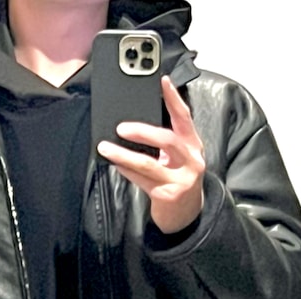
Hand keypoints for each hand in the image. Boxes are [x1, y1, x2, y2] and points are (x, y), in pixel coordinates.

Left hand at [97, 76, 205, 234]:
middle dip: (142, 131)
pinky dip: (127, 171)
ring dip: (124, 154)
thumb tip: (135, 127)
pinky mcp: (168, 195)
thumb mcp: (178, 158)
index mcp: (193, 145)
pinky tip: (116, 164)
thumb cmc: (179, 180)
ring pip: (149, 163)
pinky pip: (142, 180)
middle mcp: (191, 161)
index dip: (174, 98)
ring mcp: (180, 179)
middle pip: (167, 139)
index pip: (184, 117)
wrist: (187, 215)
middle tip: (121, 128)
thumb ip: (165, 143)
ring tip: (107, 147)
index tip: (163, 81)